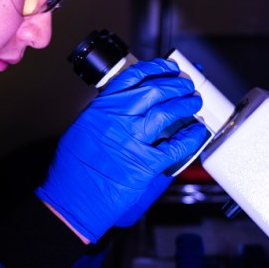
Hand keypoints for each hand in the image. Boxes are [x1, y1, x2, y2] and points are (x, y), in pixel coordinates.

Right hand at [37, 59, 208, 242]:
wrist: (71, 200)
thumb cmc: (72, 170)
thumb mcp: (82, 129)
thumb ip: (104, 115)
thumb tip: (124, 108)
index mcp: (101, 109)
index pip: (132, 77)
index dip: (155, 69)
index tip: (167, 68)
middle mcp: (117, 120)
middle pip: (155, 91)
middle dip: (175, 84)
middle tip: (185, 85)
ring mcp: (132, 141)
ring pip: (167, 112)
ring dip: (186, 104)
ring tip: (194, 101)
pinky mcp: (145, 164)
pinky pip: (176, 146)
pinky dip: (190, 137)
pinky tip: (197, 131)